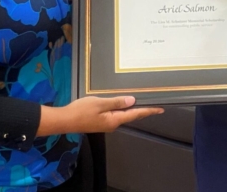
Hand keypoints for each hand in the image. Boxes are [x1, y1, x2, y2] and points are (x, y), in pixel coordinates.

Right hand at [38, 96, 162, 135]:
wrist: (65, 120)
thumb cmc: (81, 111)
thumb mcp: (99, 103)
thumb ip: (116, 102)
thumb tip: (132, 101)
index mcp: (114, 120)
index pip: (135, 114)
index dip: (148, 111)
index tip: (160, 109)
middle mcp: (113, 124)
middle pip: (131, 116)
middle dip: (143, 110)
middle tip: (155, 104)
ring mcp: (107, 124)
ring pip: (124, 116)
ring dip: (133, 110)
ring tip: (143, 102)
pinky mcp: (101, 122)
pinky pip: (116, 115)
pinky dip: (124, 110)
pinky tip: (124, 105)